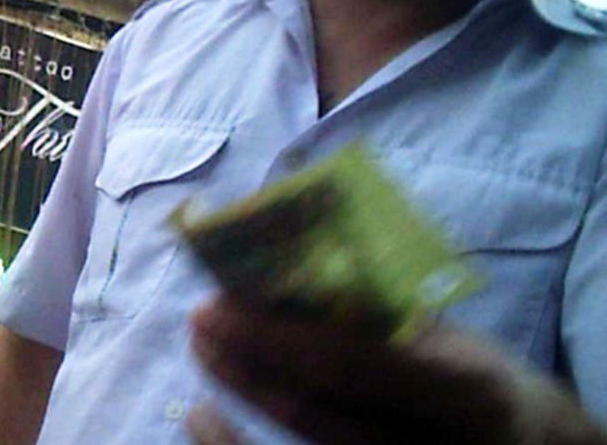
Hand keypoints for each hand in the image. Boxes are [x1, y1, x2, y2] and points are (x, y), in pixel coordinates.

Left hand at [188, 295, 606, 444]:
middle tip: (201, 319)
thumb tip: (301, 268)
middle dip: (247, 364)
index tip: (224, 300)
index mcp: (457, 389)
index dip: (279, 336)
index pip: (350, 364)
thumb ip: (384, 311)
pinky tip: (208, 417)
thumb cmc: (485, 376)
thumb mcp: (451, 336)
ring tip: (204, 352)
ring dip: (241, 399)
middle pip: (315, 413)